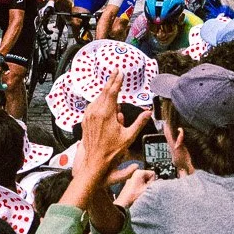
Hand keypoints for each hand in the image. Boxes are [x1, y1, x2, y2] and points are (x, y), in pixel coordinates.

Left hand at [74, 74, 147, 191]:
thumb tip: (148, 112)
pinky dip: (99, 100)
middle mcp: (95, 112)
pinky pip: (92, 106)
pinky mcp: (85, 120)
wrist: (95, 162)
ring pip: (98, 98)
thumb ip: (139, 122)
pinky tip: (104, 101)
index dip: (117, 81)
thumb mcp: (129, 137)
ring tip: (113, 85)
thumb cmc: (112, 151)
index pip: (112, 92)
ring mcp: (89, 116)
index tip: (120, 72)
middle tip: (116, 72)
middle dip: (111, 81)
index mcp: (106, 114)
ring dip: (106, 91)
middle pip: (104, 92)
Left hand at [113, 164, 153, 210]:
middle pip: (148, 177)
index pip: (153, 173)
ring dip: (145, 187)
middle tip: (145, 190)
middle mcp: (135, 174)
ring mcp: (132, 179)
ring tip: (141, 192)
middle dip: (149, 183)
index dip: (153, 180)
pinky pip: (140, 185)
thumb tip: (160, 180)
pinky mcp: (131, 185)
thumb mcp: (147, 189)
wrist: (124, 203)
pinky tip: (138, 194)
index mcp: (139, 172)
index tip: (149, 186)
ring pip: (144, 182)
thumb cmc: (133, 196)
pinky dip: (140, 188)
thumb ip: (154, 184)